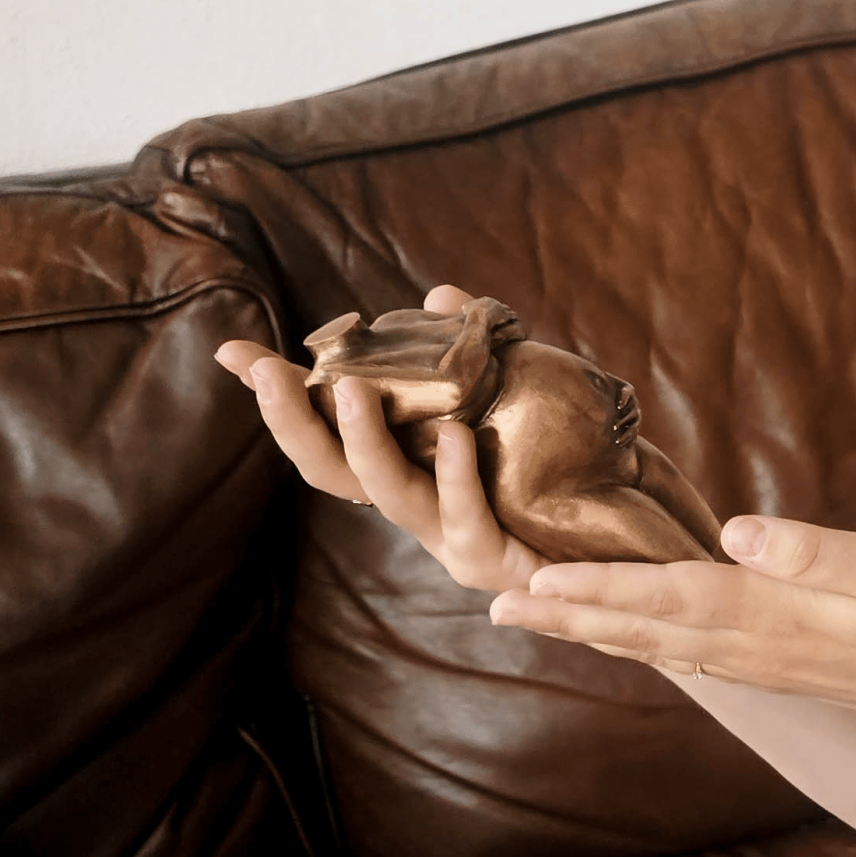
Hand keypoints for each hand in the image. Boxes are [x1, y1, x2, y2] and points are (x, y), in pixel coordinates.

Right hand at [213, 282, 545, 593]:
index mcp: (407, 469)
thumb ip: (473, 354)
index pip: (326, 433)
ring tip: (352, 389)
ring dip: (365, 442)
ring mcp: (446, 538)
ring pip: (388, 495)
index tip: (233, 354)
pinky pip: (467, 519)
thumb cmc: (559, 469)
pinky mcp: (493, 559)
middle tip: (274, 372)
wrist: (622, 541)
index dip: (280, 399)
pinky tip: (453, 435)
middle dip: (295, 422)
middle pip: (333, 471)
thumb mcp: (514, 398)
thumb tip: (437, 297)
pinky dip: (455, 478)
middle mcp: (414, 507)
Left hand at [490, 517, 855, 732]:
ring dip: (589, 630)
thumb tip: (735, 532)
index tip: (533, 581)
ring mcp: (760, 666)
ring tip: (533, 616)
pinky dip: (636, 641)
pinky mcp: (773, 670)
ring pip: (655, 647)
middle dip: (566, 615)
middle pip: (641, 630)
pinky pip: (685, 656)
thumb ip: (811, 549)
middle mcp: (751, 649)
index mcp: (771, 618)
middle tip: (494, 606)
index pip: (665, 598)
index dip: (596, 589)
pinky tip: (620, 635)